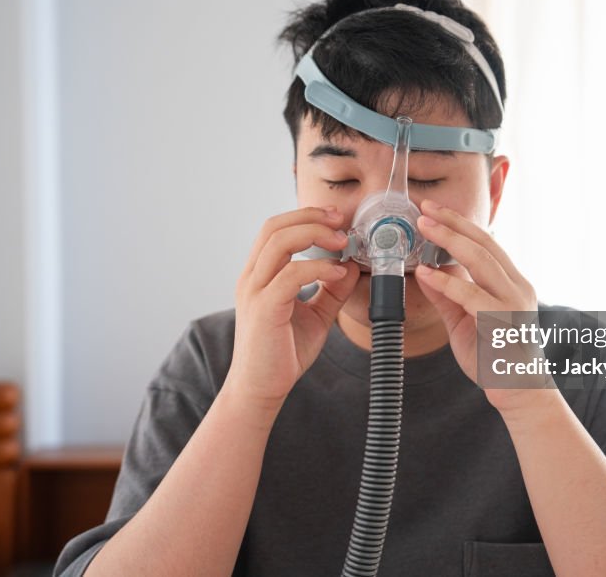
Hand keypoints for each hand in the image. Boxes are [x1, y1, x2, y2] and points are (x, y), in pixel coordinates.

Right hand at [226, 206, 360, 411]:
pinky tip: (338, 273)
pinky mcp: (263, 309)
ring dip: (314, 234)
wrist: (261, 389)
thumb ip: (332, 290)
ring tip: (343, 242)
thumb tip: (353, 266)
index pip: (277, 229)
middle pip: (274, 226)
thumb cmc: (282, 353)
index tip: (338, 219)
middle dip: (310, 216)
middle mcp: (252, 277)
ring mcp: (254, 291)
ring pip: (278, 242)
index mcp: (260, 275)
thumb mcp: (316, 315)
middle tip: (341, 221)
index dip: (307, 216)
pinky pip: (291, 275)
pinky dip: (318, 268)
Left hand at [413, 199, 544, 413]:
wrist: (519, 392)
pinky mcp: (504, 324)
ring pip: (482, 261)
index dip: (460, 223)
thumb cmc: (494, 357)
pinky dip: (447, 283)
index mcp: (511, 283)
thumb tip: (426, 271)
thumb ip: (447, 297)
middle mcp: (516, 287)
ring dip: (449, 241)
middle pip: (484, 244)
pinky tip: (426, 273)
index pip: (486, 243)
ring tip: (424, 228)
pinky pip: (473, 296)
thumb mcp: (464, 321)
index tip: (434, 210)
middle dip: (453, 223)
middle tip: (425, 210)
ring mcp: (513, 304)